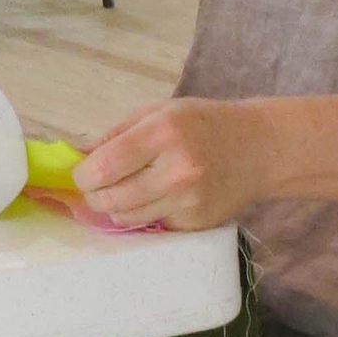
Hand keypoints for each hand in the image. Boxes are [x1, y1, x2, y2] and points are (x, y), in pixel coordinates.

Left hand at [71, 97, 281, 231]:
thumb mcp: (158, 112)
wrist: (259, 148)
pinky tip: (159, 196)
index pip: (105, 166)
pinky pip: (152, 225)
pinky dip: (145, 214)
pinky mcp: (197, 223)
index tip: (82, 173)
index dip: (83, 175)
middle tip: (97, 186)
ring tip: (127, 189)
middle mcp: (177, 170)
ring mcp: (189, 201)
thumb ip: (115, 134)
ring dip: (115, 207)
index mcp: (164, 133)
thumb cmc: (202, 123)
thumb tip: (78, 156)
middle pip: (111, 199)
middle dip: (94, 195)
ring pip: (126, 218)